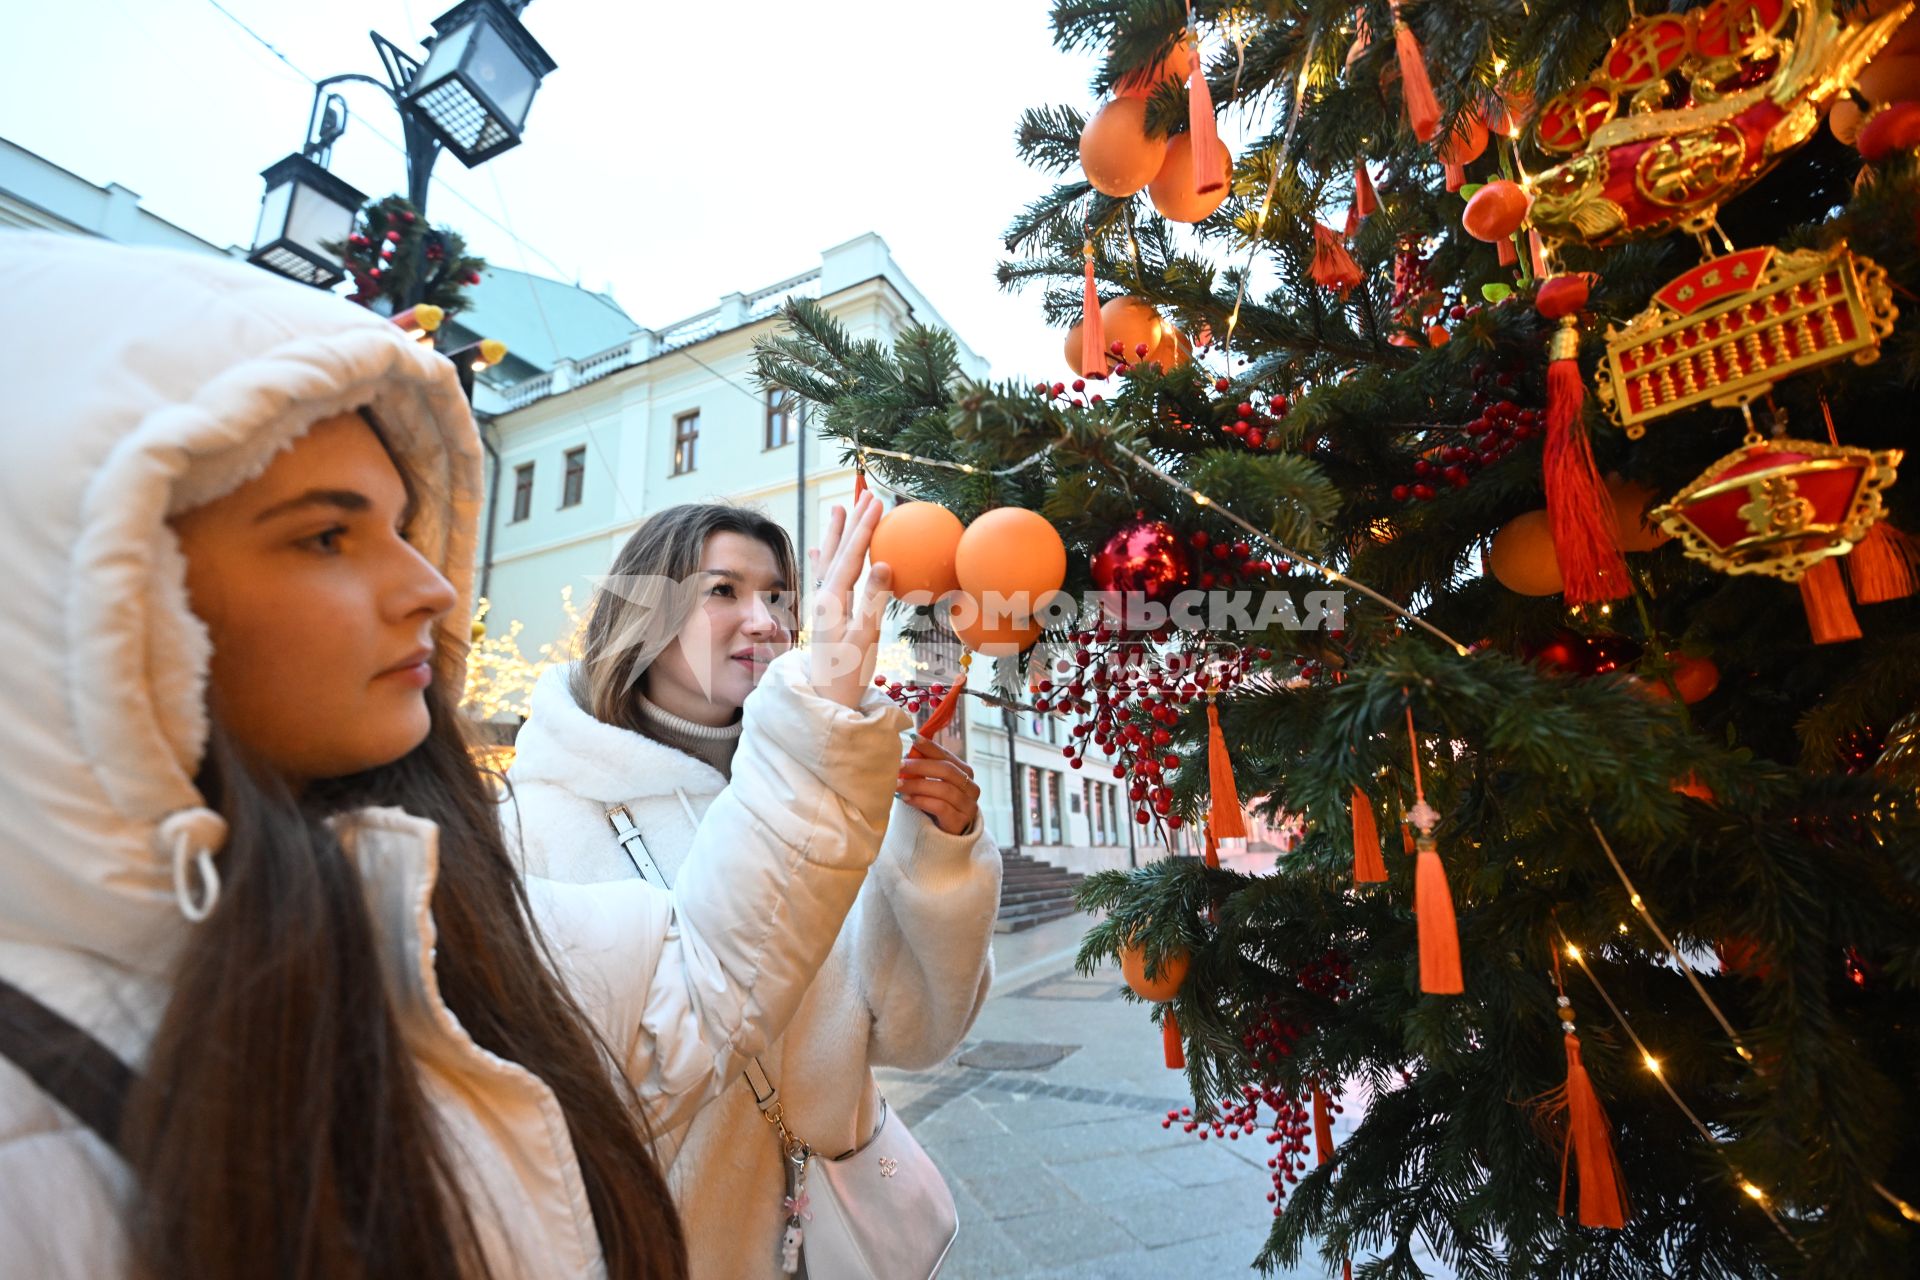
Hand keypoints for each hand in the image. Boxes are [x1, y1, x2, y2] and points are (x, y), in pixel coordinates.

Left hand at [805, 493, 891, 709]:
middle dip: (852, 523)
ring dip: (836, 534)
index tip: (877, 503)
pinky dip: (822, 560)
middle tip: (863, 496)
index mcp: (834, 601)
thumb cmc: (847, 676)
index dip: (865, 528)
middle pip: (839, 552)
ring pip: (829, 561)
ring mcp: (823, 607)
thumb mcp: (866, 639)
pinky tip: (817, 550)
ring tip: (837, 510)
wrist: (825, 702)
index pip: (851, 556)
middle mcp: (824, 599)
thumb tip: (883, 564)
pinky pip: (823, 578)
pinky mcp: (825, 617)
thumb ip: (874, 601)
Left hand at [896, 734, 980, 835]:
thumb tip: (909, 750)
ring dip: (917, 784)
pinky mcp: (960, 822)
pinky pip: (940, 807)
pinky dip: (921, 801)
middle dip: (920, 766)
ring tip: (898, 784)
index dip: (931, 747)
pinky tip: (906, 799)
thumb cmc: (935, 805)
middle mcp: (971, 788)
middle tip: (899, 766)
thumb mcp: (932, 784)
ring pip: (943, 789)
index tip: (913, 739)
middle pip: (947, 771)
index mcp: (965, 773)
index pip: (947, 756)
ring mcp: (968, 806)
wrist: (943, 837)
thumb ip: (925, 768)